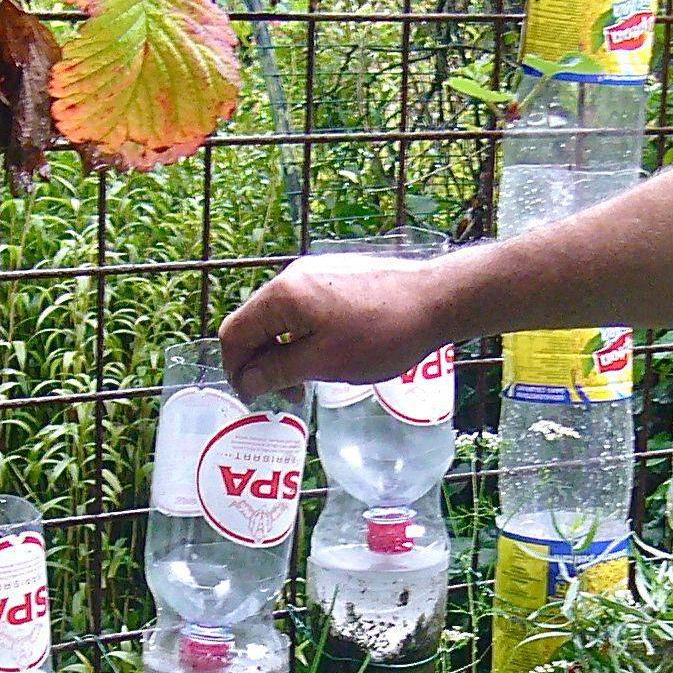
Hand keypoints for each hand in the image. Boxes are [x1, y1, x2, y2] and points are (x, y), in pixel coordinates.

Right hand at [220, 252, 459, 398]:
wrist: (438, 299)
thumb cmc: (382, 334)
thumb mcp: (324, 363)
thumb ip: (278, 371)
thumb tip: (247, 381)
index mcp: (282, 295)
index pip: (234, 333)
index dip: (236, 370)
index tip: (255, 399)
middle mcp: (293, 276)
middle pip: (256, 323)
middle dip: (262, 362)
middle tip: (288, 395)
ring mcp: (318, 272)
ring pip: (282, 316)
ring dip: (285, 350)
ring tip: (309, 379)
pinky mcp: (339, 276)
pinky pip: (306, 308)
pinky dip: (304, 334)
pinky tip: (329, 354)